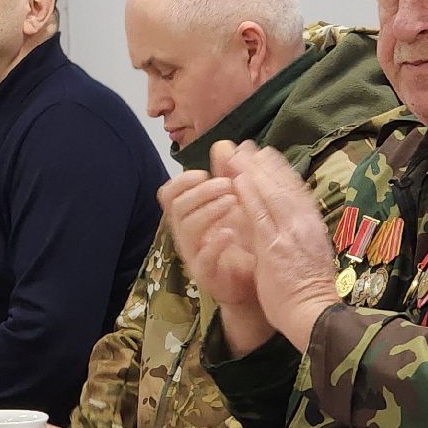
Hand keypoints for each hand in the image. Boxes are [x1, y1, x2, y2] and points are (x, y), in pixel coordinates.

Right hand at [163, 141, 274, 355]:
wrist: (259, 284)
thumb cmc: (246, 243)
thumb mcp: (239, 205)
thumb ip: (228, 176)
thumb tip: (224, 144)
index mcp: (191, 215)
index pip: (169, 193)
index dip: (182, 180)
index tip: (203, 172)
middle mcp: (187, 234)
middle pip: (176, 207)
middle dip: (200, 191)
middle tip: (226, 185)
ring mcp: (195, 255)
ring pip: (186, 228)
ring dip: (208, 210)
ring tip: (232, 202)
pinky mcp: (207, 275)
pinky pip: (202, 258)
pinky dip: (215, 242)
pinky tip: (231, 231)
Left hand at [221, 141, 341, 350]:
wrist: (314, 313)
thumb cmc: (307, 290)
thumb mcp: (305, 253)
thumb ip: (291, 233)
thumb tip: (280, 217)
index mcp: (312, 225)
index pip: (296, 190)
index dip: (279, 170)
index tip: (265, 155)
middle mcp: (304, 224)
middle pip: (283, 185)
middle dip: (263, 164)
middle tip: (246, 146)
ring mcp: (290, 233)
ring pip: (270, 194)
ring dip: (252, 171)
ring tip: (236, 155)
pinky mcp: (274, 246)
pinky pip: (259, 215)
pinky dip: (249, 195)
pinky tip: (237, 180)